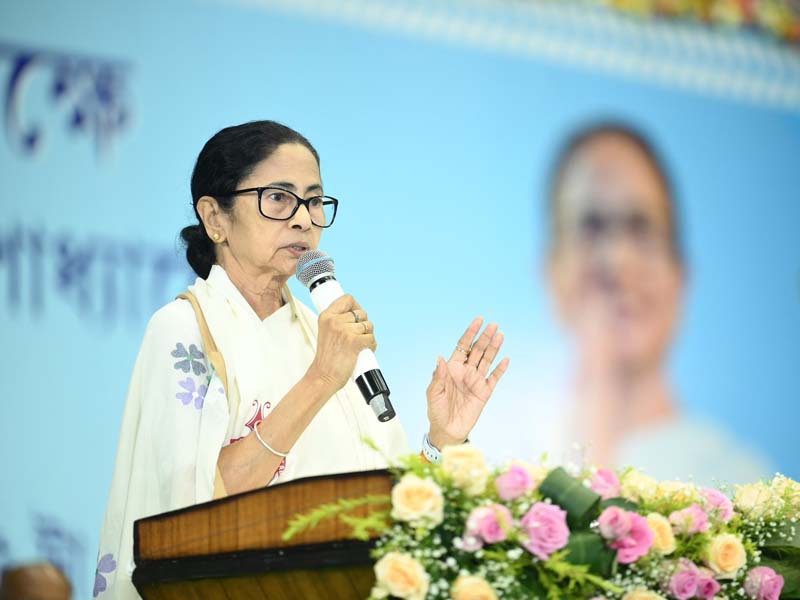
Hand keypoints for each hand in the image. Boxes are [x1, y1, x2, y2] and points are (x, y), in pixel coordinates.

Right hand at [308, 295, 375, 393]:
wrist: (323, 376)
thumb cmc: (327, 358)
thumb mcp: (326, 332)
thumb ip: (337, 321)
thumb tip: (356, 313)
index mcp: (326, 316)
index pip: (347, 299)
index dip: (356, 306)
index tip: (357, 315)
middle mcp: (335, 321)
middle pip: (362, 313)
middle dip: (364, 325)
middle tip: (358, 336)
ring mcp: (345, 330)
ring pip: (369, 326)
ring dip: (368, 336)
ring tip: (360, 345)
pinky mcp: (354, 341)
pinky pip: (372, 338)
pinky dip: (372, 345)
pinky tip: (365, 350)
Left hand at [426, 317, 509, 448]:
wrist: (447, 430)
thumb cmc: (436, 410)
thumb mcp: (433, 393)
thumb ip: (438, 376)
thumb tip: (439, 358)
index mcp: (452, 368)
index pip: (463, 346)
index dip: (470, 333)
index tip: (478, 320)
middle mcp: (465, 371)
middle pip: (477, 350)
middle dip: (485, 337)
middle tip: (493, 325)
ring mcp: (476, 381)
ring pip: (487, 360)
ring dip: (494, 348)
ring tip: (501, 335)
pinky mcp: (484, 392)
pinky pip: (494, 378)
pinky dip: (500, 369)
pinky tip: (506, 359)